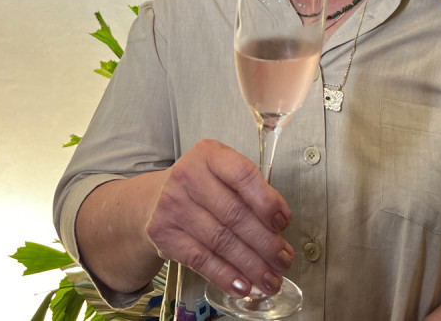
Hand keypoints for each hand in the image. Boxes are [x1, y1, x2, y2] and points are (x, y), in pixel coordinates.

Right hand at [145, 139, 294, 297]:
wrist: (156, 198)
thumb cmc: (202, 186)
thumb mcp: (224, 174)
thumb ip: (251, 192)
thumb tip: (278, 230)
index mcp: (209, 154)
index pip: (242, 175)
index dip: (267, 201)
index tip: (284, 223)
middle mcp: (188, 175)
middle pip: (234, 214)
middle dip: (265, 243)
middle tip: (283, 260)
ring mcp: (172, 204)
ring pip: (221, 241)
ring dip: (251, 265)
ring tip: (270, 280)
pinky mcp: (163, 233)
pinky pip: (201, 260)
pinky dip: (226, 276)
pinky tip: (244, 286)